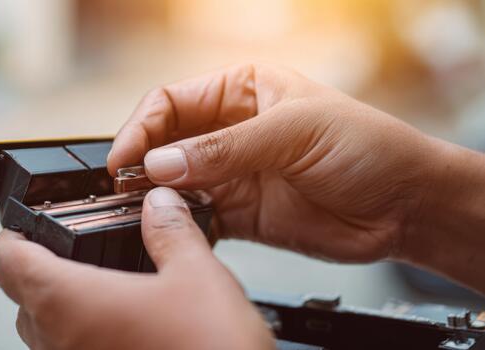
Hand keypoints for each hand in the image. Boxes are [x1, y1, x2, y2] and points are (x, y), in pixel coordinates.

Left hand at [0, 187, 273, 349]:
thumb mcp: (198, 276)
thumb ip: (171, 232)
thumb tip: (159, 203)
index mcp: (69, 303)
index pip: (5, 261)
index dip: (12, 233)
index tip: (28, 221)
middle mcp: (59, 343)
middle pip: (23, 296)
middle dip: (47, 266)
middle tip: (80, 247)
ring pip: (45, 331)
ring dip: (67, 304)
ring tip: (110, 284)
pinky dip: (87, 333)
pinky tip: (127, 324)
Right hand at [107, 64, 484, 291]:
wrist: (404, 205)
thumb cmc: (366, 147)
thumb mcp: (294, 132)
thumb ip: (226, 149)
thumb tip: (162, 163)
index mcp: (242, 92)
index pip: (172, 102)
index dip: (142, 127)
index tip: (125, 156)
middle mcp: (230, 131)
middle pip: (165, 143)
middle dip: (142, 162)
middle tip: (125, 185)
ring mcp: (233, 173)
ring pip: (175, 182)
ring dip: (157, 196)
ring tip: (145, 209)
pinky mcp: (241, 213)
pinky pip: (197, 217)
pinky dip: (181, 223)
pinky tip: (176, 227)